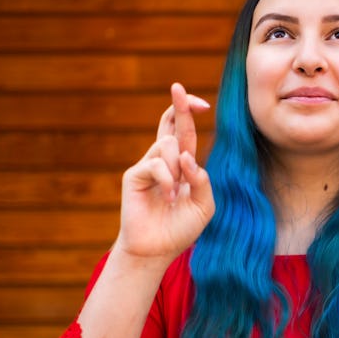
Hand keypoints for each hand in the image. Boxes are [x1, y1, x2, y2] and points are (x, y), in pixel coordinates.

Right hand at [115, 82, 214, 260]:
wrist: (157, 250)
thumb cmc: (181, 229)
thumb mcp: (204, 205)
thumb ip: (202, 180)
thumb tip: (189, 158)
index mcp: (182, 165)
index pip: (184, 131)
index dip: (189, 113)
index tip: (201, 102)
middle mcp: (163, 161)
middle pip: (170, 124)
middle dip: (179, 105)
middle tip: (179, 87)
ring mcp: (148, 166)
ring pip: (168, 146)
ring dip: (178, 167)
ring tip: (176, 194)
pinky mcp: (134, 175)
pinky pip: (156, 165)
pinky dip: (168, 180)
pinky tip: (168, 197)